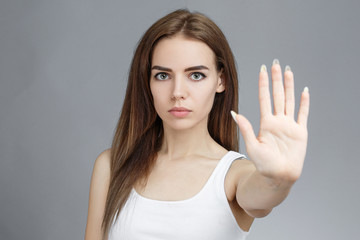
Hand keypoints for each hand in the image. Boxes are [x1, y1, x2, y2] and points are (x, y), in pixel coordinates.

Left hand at [232, 59, 309, 182]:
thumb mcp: (252, 144)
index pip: (264, 98)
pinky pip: (303, 114)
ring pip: (290, 100)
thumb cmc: (263, 164)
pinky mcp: (300, 132)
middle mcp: (278, 120)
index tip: (262, 69)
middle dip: (276, 79)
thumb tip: (234, 113)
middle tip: (275, 63)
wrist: (278, 176)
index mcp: (266, 122)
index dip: (263, 83)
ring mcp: (290, 125)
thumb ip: (245, 127)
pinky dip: (304, 102)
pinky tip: (304, 90)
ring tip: (288, 71)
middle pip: (277, 95)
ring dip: (289, 85)